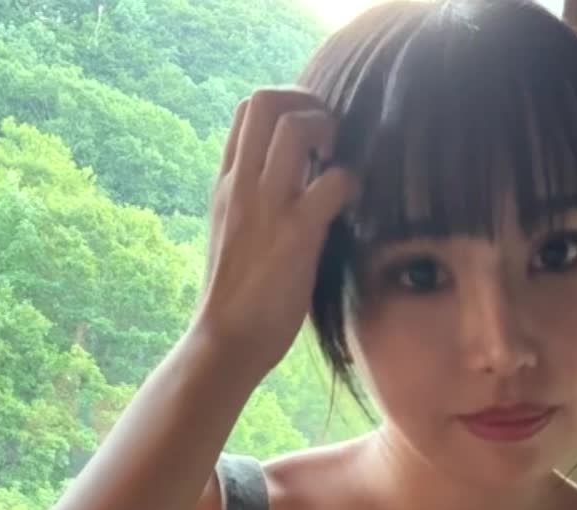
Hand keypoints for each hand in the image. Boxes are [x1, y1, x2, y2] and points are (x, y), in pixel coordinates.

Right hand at [186, 87, 360, 379]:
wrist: (224, 340)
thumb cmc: (235, 294)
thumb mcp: (232, 233)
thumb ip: (252, 201)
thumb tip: (289, 181)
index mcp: (225, 184)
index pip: (246, 111)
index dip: (286, 104)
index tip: (309, 132)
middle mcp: (241, 185)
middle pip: (265, 100)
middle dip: (306, 103)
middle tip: (327, 136)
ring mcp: (266, 207)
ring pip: (294, 127)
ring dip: (327, 132)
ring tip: (336, 162)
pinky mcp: (295, 234)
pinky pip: (333, 181)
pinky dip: (351, 182)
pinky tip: (351, 202)